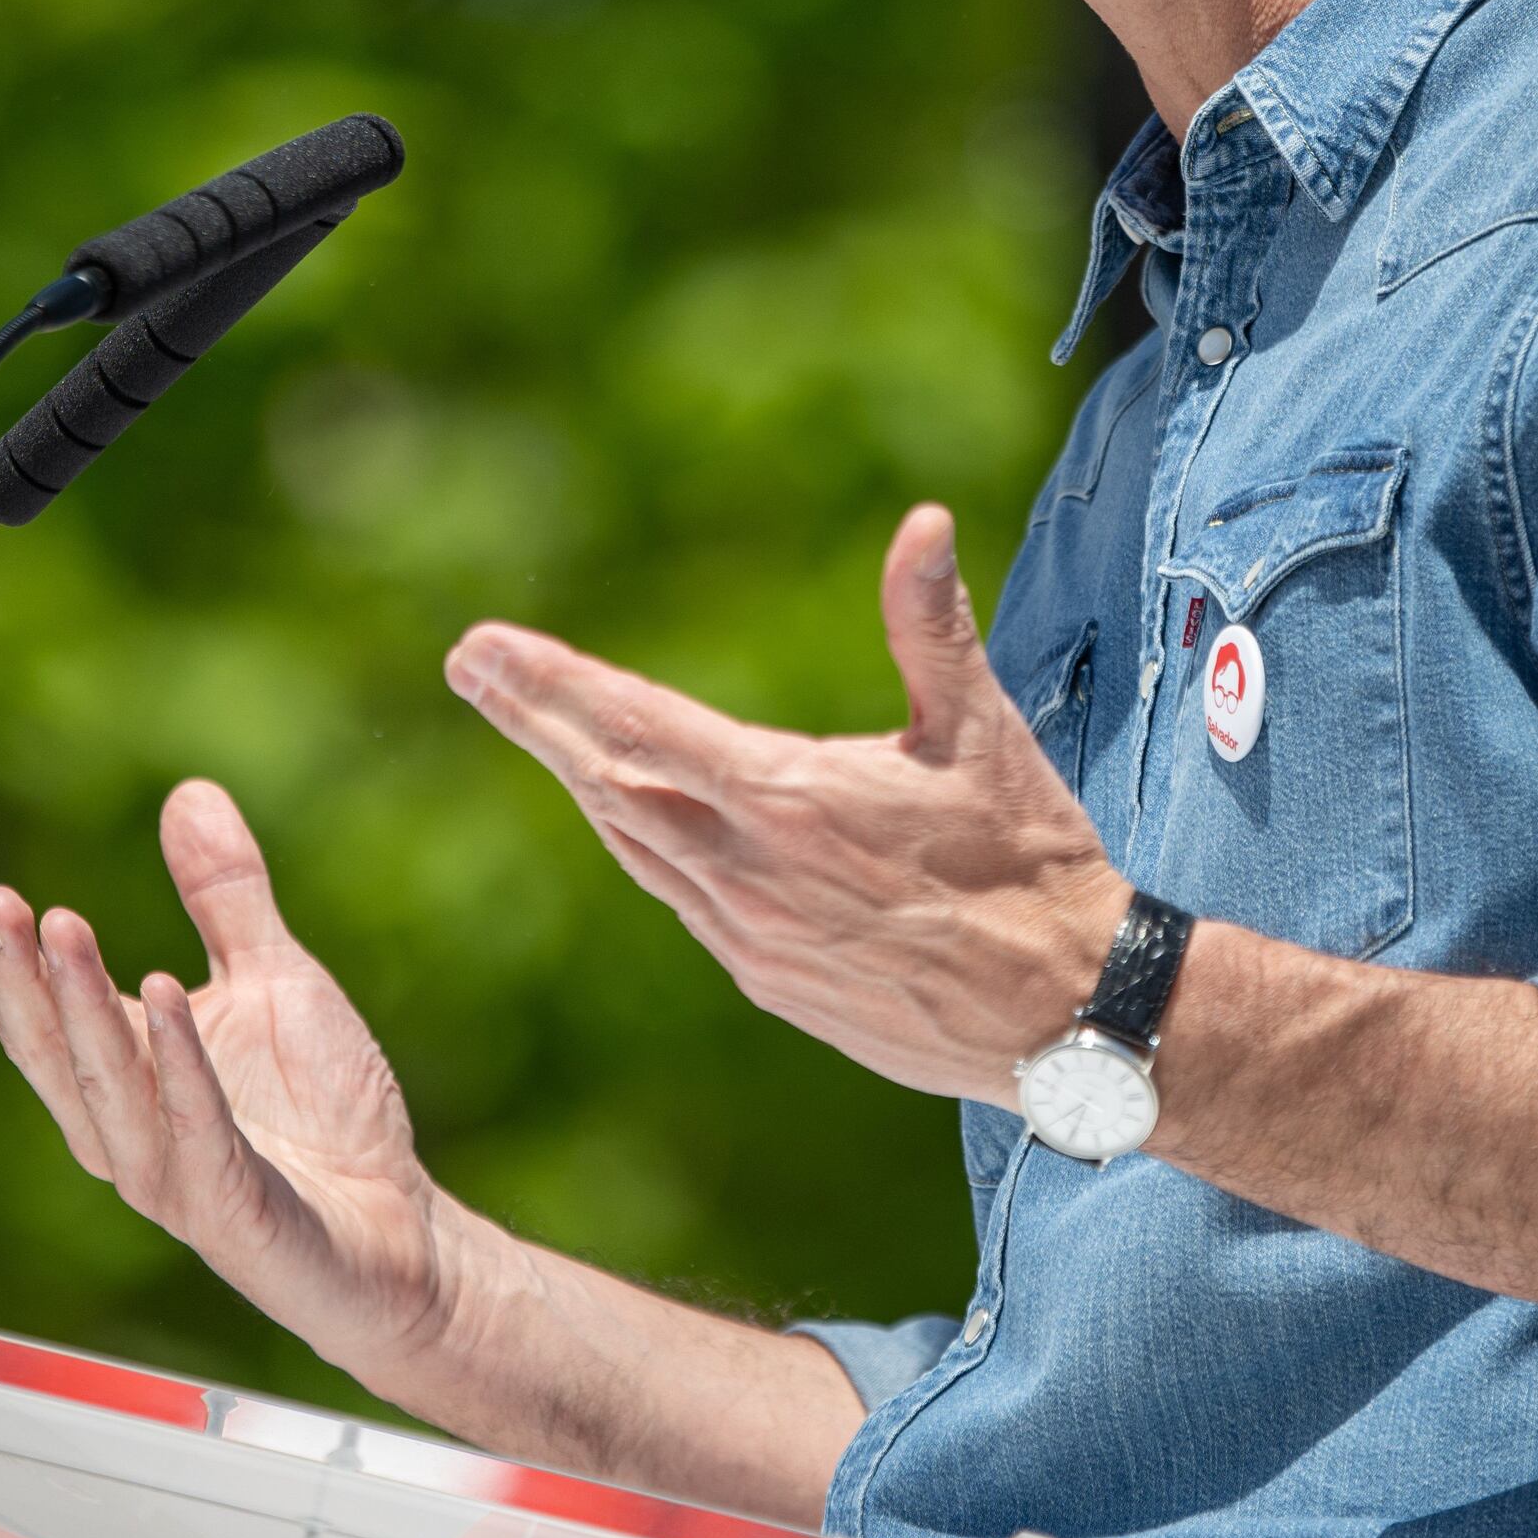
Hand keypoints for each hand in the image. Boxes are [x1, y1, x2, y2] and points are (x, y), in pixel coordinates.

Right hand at [0, 781, 459, 1389]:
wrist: (399, 1227)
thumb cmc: (325, 1114)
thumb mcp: (276, 978)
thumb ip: (226, 897)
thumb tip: (189, 791)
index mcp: (126, 1078)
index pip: (39, 1013)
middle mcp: (129, 1131)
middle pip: (54, 1049)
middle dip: (19, 975)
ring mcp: (175, 1176)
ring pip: (107, 1088)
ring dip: (80, 1007)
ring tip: (60, 926)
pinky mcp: (233, 1207)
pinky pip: (197, 1127)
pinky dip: (178, 1062)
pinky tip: (165, 994)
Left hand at [441, 504, 1129, 1101]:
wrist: (1066, 1016)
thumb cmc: (1031, 863)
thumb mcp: (982, 733)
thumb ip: (932, 625)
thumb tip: (921, 522)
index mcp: (787, 801)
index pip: (639, 728)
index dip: (554, 685)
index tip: (484, 649)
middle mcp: (748, 874)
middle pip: (610, 786)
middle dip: (536, 721)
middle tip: (471, 668)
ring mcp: (750, 937)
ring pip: (637, 848)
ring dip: (584, 783)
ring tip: (535, 730)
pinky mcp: (769, 980)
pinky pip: (679, 900)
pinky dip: (640, 846)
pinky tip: (627, 820)